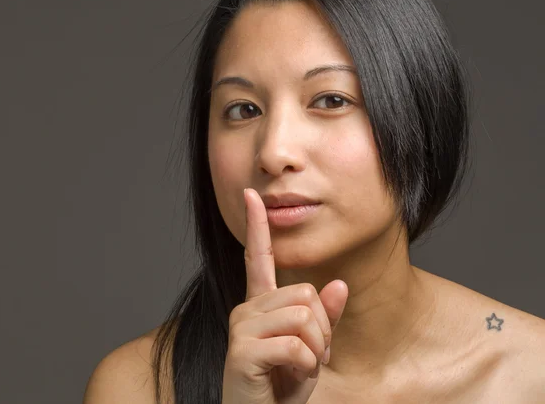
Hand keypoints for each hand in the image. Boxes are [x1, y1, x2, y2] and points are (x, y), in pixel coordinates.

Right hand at [221, 188, 348, 403]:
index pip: (257, 258)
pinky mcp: (241, 351)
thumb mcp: (312, 351)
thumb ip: (324, 318)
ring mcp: (240, 329)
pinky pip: (296, 345)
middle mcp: (246, 310)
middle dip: (321, 330)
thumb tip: (339, 284)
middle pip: (304, 292)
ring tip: (298, 370)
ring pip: (303, 315)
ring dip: (315, 350)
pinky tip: (289, 379)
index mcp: (260, 306)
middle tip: (309, 359)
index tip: (251, 195)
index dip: (257, 226)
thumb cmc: (281, 388)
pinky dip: (306, 368)